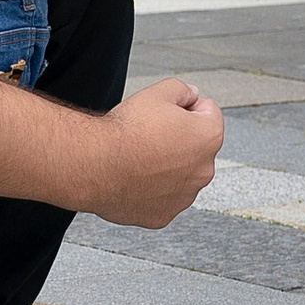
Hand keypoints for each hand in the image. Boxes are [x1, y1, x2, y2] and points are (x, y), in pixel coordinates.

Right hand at [79, 80, 223, 230]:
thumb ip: (183, 89)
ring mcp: (184, 197)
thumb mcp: (158, 92)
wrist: (95, 164)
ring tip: (139, 157)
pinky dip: (151, 189)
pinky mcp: (163, 215)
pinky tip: (134, 177)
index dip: (185, 106)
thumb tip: (191, 95)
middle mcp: (203, 171)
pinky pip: (162, 198)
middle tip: (149, 134)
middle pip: (196, 147)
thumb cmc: (126, 131)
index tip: (165, 112)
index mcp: (208, 137)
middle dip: (179, 139)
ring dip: (167, 166)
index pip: (208, 112)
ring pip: (180, 175)